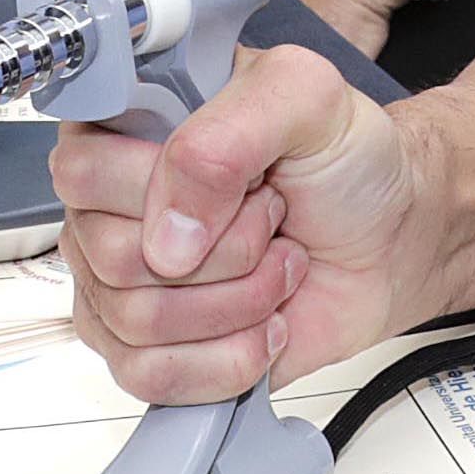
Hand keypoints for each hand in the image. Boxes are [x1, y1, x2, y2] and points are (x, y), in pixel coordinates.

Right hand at [51, 40, 434, 402]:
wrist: (392, 236)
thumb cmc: (346, 161)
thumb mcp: (304, 96)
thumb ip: (227, 133)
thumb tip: (168, 235)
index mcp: (126, 129)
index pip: (82, 172)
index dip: (160, 186)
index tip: (239, 179)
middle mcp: (109, 208)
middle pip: (112, 256)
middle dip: (224, 249)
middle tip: (271, 221)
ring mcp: (124, 284)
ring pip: (135, 322)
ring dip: (236, 301)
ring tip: (276, 267)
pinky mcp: (154, 350)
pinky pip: (152, 377)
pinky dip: (228, 358)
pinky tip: (264, 325)